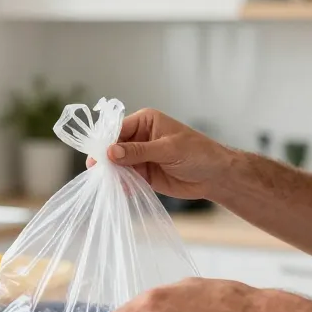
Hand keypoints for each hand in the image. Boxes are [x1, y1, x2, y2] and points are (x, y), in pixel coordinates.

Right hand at [86, 109, 235, 199]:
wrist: (216, 176)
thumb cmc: (198, 153)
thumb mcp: (168, 149)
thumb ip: (138, 151)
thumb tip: (110, 152)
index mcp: (145, 122)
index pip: (118, 129)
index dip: (106, 141)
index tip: (97, 155)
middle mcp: (139, 137)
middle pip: (113, 147)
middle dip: (106, 159)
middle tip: (96, 171)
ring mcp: (140, 157)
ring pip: (118, 164)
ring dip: (112, 173)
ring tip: (105, 183)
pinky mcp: (143, 174)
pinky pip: (126, 178)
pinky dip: (121, 184)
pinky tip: (118, 190)